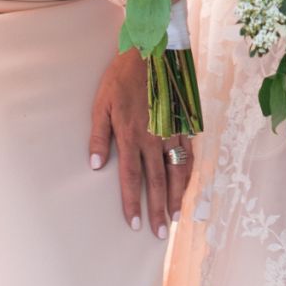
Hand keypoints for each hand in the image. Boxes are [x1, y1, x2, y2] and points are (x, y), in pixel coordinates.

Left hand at [87, 48, 191, 237]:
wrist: (153, 52)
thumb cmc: (122, 77)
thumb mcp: (101, 103)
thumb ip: (99, 135)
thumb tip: (96, 164)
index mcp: (131, 135)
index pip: (132, 178)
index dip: (133, 203)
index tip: (134, 224)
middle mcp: (155, 138)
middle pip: (158, 182)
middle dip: (157, 210)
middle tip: (160, 234)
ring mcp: (173, 132)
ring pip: (178, 171)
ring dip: (176, 196)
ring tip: (175, 217)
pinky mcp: (185, 124)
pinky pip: (189, 154)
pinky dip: (188, 174)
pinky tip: (186, 186)